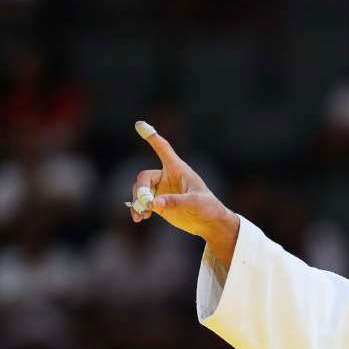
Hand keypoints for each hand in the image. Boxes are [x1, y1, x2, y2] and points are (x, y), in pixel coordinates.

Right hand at [129, 120, 238, 264]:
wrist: (210, 223)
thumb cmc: (209, 207)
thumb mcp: (195, 202)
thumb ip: (175, 202)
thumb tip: (154, 204)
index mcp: (178, 169)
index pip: (163, 149)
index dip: (152, 137)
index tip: (140, 124)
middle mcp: (167, 177)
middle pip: (144, 177)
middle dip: (141, 190)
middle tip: (146, 204)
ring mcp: (162, 190)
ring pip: (140, 191)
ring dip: (137, 202)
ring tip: (140, 215)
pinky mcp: (159, 203)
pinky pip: (142, 203)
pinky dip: (138, 209)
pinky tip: (139, 218)